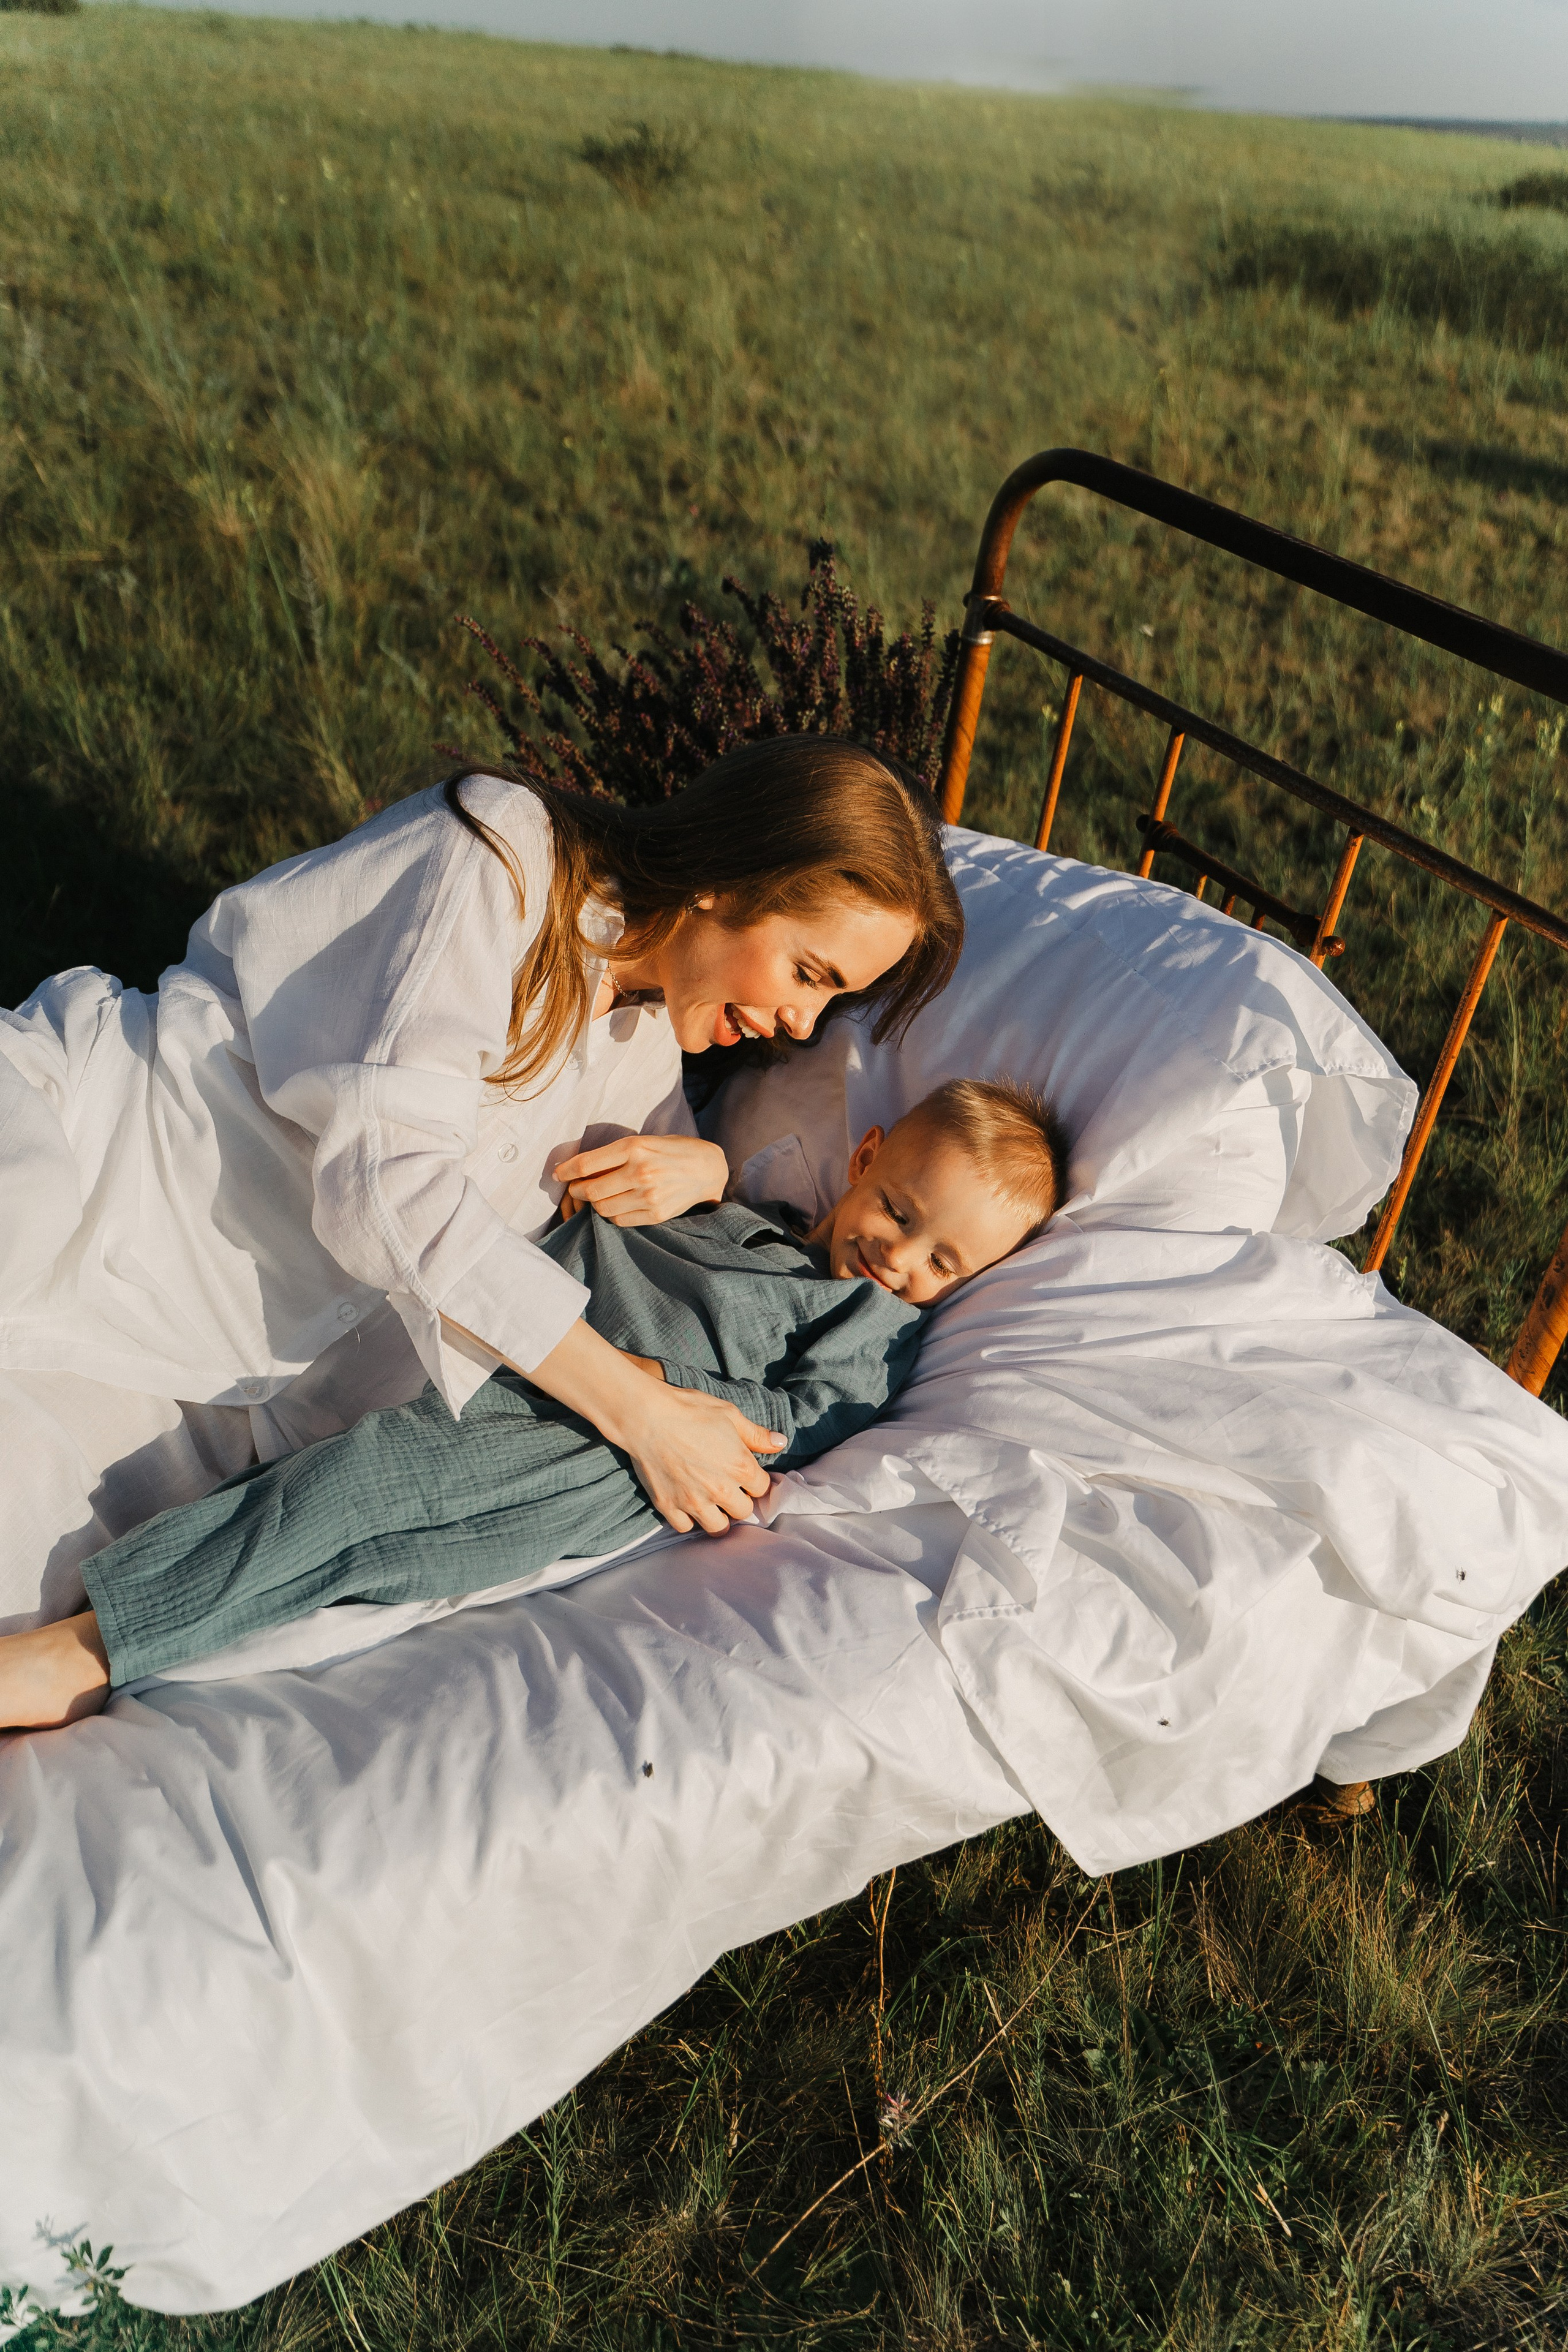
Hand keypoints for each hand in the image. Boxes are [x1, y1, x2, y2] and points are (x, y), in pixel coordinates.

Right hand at [517, 1316, 781, 1535]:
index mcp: (740, 1466)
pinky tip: (688, 1505)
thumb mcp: (729, 1415)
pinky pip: (685, 1528)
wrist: (646, 1416)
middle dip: (740, 1501)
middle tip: (729, 1488)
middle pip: (743, 1512)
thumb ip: (756, 1434)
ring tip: (712, 1502)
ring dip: (719, 1517)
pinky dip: (689, 1520)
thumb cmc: (689, 1410)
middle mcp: (720, 1490)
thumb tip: (781, 1443)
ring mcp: (693, 1502)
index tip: (746, 1474)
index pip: (762, 1488)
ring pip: (718, 1528)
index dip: (756, 1480)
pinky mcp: (669, 1506)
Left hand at [553, 1133, 728, 1226]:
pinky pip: (619, 1220)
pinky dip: (612, 1215)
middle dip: (578, 1192)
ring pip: (602, 1209)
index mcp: (633, 1148)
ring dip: (595, 1205)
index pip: (586, 1164)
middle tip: (578, 1189)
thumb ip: (613, 1155)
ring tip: (600, 1197)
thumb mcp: (643, 1142)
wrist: (707, 1169)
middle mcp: (640, 1172)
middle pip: (591, 1191)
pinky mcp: (655, 1214)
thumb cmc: (670, 1151)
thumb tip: (579, 1169)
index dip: (566, 1171)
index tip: (559, 1174)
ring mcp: (648, 1196)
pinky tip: (618, 1205)